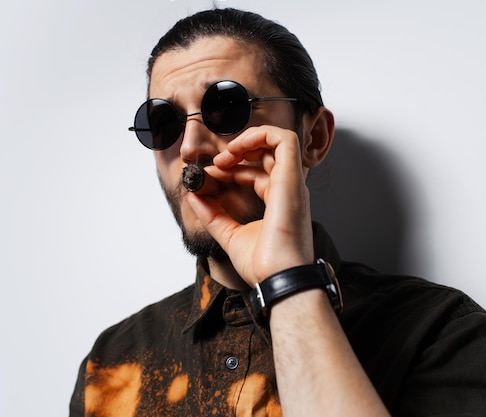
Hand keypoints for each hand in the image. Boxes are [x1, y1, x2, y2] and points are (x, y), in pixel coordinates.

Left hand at [186, 125, 314, 286]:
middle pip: (265, 155)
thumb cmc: (263, 266)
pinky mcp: (292, 178)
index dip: (229, 170)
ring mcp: (291, 183)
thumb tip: (193, 194)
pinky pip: (284, 140)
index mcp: (278, 202)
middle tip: (214, 166)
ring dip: (247, 141)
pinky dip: (258, 136)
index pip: (255, 173)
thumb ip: (212, 213)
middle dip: (236, 153)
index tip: (207, 178)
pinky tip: (235, 151)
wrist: (278, 280)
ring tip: (224, 156)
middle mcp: (287, 190)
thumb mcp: (228, 234)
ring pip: (277, 141)